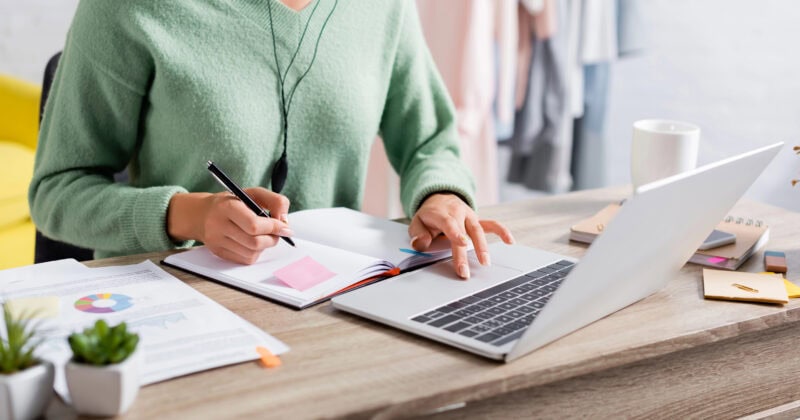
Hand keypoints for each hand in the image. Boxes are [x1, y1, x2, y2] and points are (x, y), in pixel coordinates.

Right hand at [167, 188, 291, 264]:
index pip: (254, 225)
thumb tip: (284, 221)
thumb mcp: (254, 193)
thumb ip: (275, 201)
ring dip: (264, 246)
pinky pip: (245, 260)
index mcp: (227, 207)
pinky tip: (252, 242)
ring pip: (252, 254)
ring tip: (263, 236)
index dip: (273, 228)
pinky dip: (255, 253)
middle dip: (272, 239)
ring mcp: (216, 241)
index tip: (285, 228)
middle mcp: (218, 225)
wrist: (203, 213)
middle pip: (254, 242)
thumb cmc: (234, 202)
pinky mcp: (218, 252)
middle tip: (277, 233)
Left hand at [408, 193, 514, 278]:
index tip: (462, 243)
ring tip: (485, 262)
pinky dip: (502, 231)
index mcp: (442, 213)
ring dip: (483, 247)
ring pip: (478, 230)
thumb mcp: (416, 222)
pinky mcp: (477, 221)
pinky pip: (491, 225)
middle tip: (465, 271)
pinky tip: (510, 241)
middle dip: (465, 252)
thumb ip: (418, 233)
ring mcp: (470, 217)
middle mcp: (458, 213)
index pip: (449, 223)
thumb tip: (421, 243)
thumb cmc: (429, 215)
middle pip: (464, 232)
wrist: (440, 198)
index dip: (456, 233)